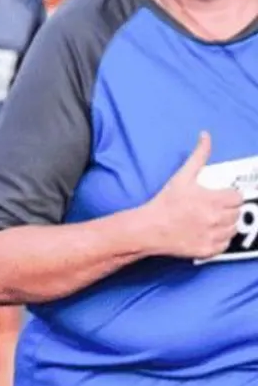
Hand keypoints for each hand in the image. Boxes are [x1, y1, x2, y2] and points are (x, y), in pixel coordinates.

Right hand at [138, 132, 245, 258]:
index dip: (229, 196)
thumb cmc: (164, 203)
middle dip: (227, 210)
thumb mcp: (182, 177)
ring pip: (233, 229)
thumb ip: (199, 155)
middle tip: (212, 209)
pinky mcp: (208, 250)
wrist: (148, 229)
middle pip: (237, 213)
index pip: (238, 197)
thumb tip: (205, 135)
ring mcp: (213, 236)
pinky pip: (225, 245)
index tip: (219, 197)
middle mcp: (216, 219)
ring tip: (210, 221)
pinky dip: (219, 240)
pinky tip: (206, 233)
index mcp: (214, 200)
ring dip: (225, 225)